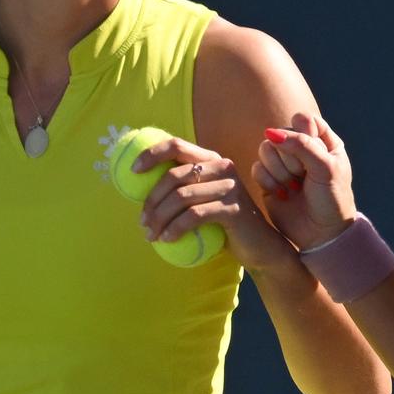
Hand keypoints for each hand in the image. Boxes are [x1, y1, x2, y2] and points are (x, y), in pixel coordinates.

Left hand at [134, 134, 290, 269]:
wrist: (260, 248)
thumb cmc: (224, 225)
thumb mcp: (203, 201)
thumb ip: (183, 189)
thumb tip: (140, 189)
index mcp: (211, 160)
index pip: (177, 146)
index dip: (151, 154)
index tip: (133, 172)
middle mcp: (222, 167)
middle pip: (174, 176)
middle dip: (151, 200)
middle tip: (142, 222)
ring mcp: (230, 187)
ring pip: (181, 197)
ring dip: (159, 218)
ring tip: (150, 235)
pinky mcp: (233, 208)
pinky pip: (194, 215)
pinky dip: (175, 228)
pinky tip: (166, 239)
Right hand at [254, 112, 356, 249]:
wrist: (321, 235)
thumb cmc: (331, 200)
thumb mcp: (325, 168)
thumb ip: (301, 145)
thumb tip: (270, 133)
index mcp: (323, 142)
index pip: (303, 120)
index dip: (302, 134)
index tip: (313, 154)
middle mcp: (301, 150)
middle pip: (281, 133)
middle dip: (290, 158)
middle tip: (303, 177)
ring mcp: (283, 164)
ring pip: (265, 149)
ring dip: (279, 170)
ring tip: (293, 187)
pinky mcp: (268, 180)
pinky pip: (256, 168)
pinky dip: (268, 182)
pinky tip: (282, 195)